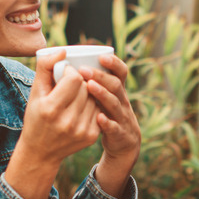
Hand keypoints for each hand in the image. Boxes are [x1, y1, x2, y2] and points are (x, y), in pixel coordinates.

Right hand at [19, 49, 100, 164]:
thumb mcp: (35, 93)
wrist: (41, 152)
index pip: (74, 79)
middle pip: (86, 87)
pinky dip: (92, 105)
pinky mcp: (91, 136)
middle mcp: (67, 121)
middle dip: (80, 81)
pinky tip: (82, 108)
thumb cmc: (36, 117)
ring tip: (76, 97)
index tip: (65, 74)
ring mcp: (81, 130)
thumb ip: (45, 68)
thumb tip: (62, 50)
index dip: (71, 72)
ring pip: (95, 97)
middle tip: (71, 85)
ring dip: (88, 93)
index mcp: (50, 109)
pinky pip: (99, 110)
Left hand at [81, 54, 139, 195]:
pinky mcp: (120, 134)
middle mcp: (122, 101)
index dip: (114, 63)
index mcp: (118, 90)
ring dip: (103, 94)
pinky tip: (98, 118)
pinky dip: (107, 122)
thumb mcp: (105, 98)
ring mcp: (122, 117)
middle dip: (101, 76)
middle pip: (116, 85)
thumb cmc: (107, 114)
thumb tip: (74, 64)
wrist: (124, 142)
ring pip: (115, 104)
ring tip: (89, 86)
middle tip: (83, 70)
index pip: (121, 72)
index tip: (101, 56)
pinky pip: (114, 127)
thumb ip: (95, 82)